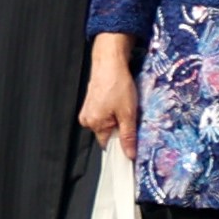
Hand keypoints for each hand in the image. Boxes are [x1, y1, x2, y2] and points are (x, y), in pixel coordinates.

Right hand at [77, 33, 138, 154]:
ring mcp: (87, 111)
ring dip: (116, 120)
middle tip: (129, 116)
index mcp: (95, 124)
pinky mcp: (90, 103)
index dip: (121, 144)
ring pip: (105, 124)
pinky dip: (111, 112)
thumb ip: (128, 136)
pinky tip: (117, 101)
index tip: (132, 140)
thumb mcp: (128, 113)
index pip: (109, 145)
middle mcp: (87, 120)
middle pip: (107, 134)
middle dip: (119, 129)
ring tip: (123, 106)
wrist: (109, 62)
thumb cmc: (118, 84)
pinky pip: (102, 115)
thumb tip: (129, 155)